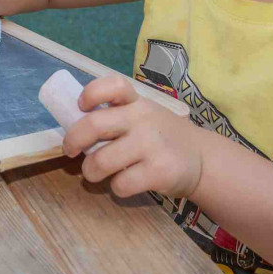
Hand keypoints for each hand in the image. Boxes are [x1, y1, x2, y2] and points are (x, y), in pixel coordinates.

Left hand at [62, 75, 203, 198]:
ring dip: (91, 171)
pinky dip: (116, 188)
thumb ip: (116, 117)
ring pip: (101, 161)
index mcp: (137, 102)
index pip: (113, 85)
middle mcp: (143, 119)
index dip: (91, 93)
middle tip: (70, 150)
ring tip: (95, 173)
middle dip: (73, 140)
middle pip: (94, 125)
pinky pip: (120, 184)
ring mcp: (152, 145)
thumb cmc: (161, 136)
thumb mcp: (143, 116)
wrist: (202, 159)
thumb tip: (75, 129)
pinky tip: (125, 182)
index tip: (81, 106)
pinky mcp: (159, 171)